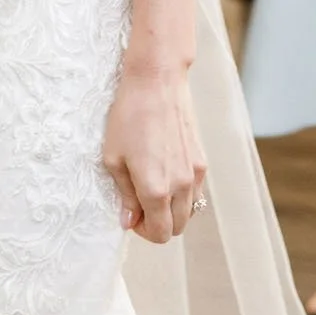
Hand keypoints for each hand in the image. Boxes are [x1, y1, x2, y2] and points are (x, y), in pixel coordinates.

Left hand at [102, 60, 206, 243]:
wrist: (156, 81)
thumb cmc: (128, 116)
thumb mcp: (113, 157)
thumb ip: (124, 194)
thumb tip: (129, 220)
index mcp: (156, 189)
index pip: (160, 233)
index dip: (143, 231)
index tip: (131, 215)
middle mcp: (181, 186)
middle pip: (177, 228)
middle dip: (158, 223)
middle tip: (140, 205)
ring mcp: (195, 173)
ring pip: (190, 212)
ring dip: (172, 211)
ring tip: (153, 189)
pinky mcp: (202, 160)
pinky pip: (197, 192)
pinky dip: (184, 195)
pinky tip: (167, 175)